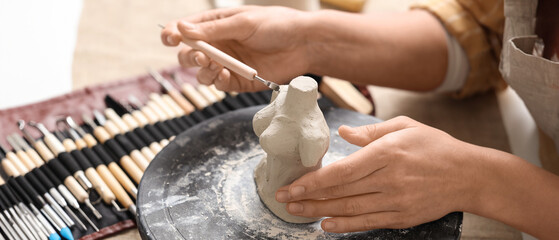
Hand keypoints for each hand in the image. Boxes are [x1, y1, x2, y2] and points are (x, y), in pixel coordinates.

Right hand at [161, 6, 313, 91]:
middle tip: (200, 57)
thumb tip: (182, 29)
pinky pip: (219, 85)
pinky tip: (224, 74)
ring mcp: (227, 64)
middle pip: (188, 55)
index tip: (169, 38)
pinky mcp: (238, 81)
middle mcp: (218, 45)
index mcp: (216, 25)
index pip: (185, 30)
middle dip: (188, 57)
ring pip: (201, 73)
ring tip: (214, 65)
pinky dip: (217, 81)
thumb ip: (213, 30)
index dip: (173, 34)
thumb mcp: (243, 23)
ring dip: (202, 71)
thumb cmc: (276, 25)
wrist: (303, 44)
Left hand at [275, 116, 479, 232]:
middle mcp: (389, 179)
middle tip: (283, 199)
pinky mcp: (403, 217)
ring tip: (296, 212)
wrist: (469, 175)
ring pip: (350, 209)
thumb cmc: (435, 146)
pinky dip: (345, 225)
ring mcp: (396, 201)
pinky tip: (325, 225)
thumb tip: (341, 133)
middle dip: (307, 197)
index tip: (291, 185)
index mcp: (387, 153)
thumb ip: (370, 132)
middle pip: (340, 192)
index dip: (312, 181)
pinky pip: (368, 223)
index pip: (341, 171)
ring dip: (319, 211)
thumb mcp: (404, 127)